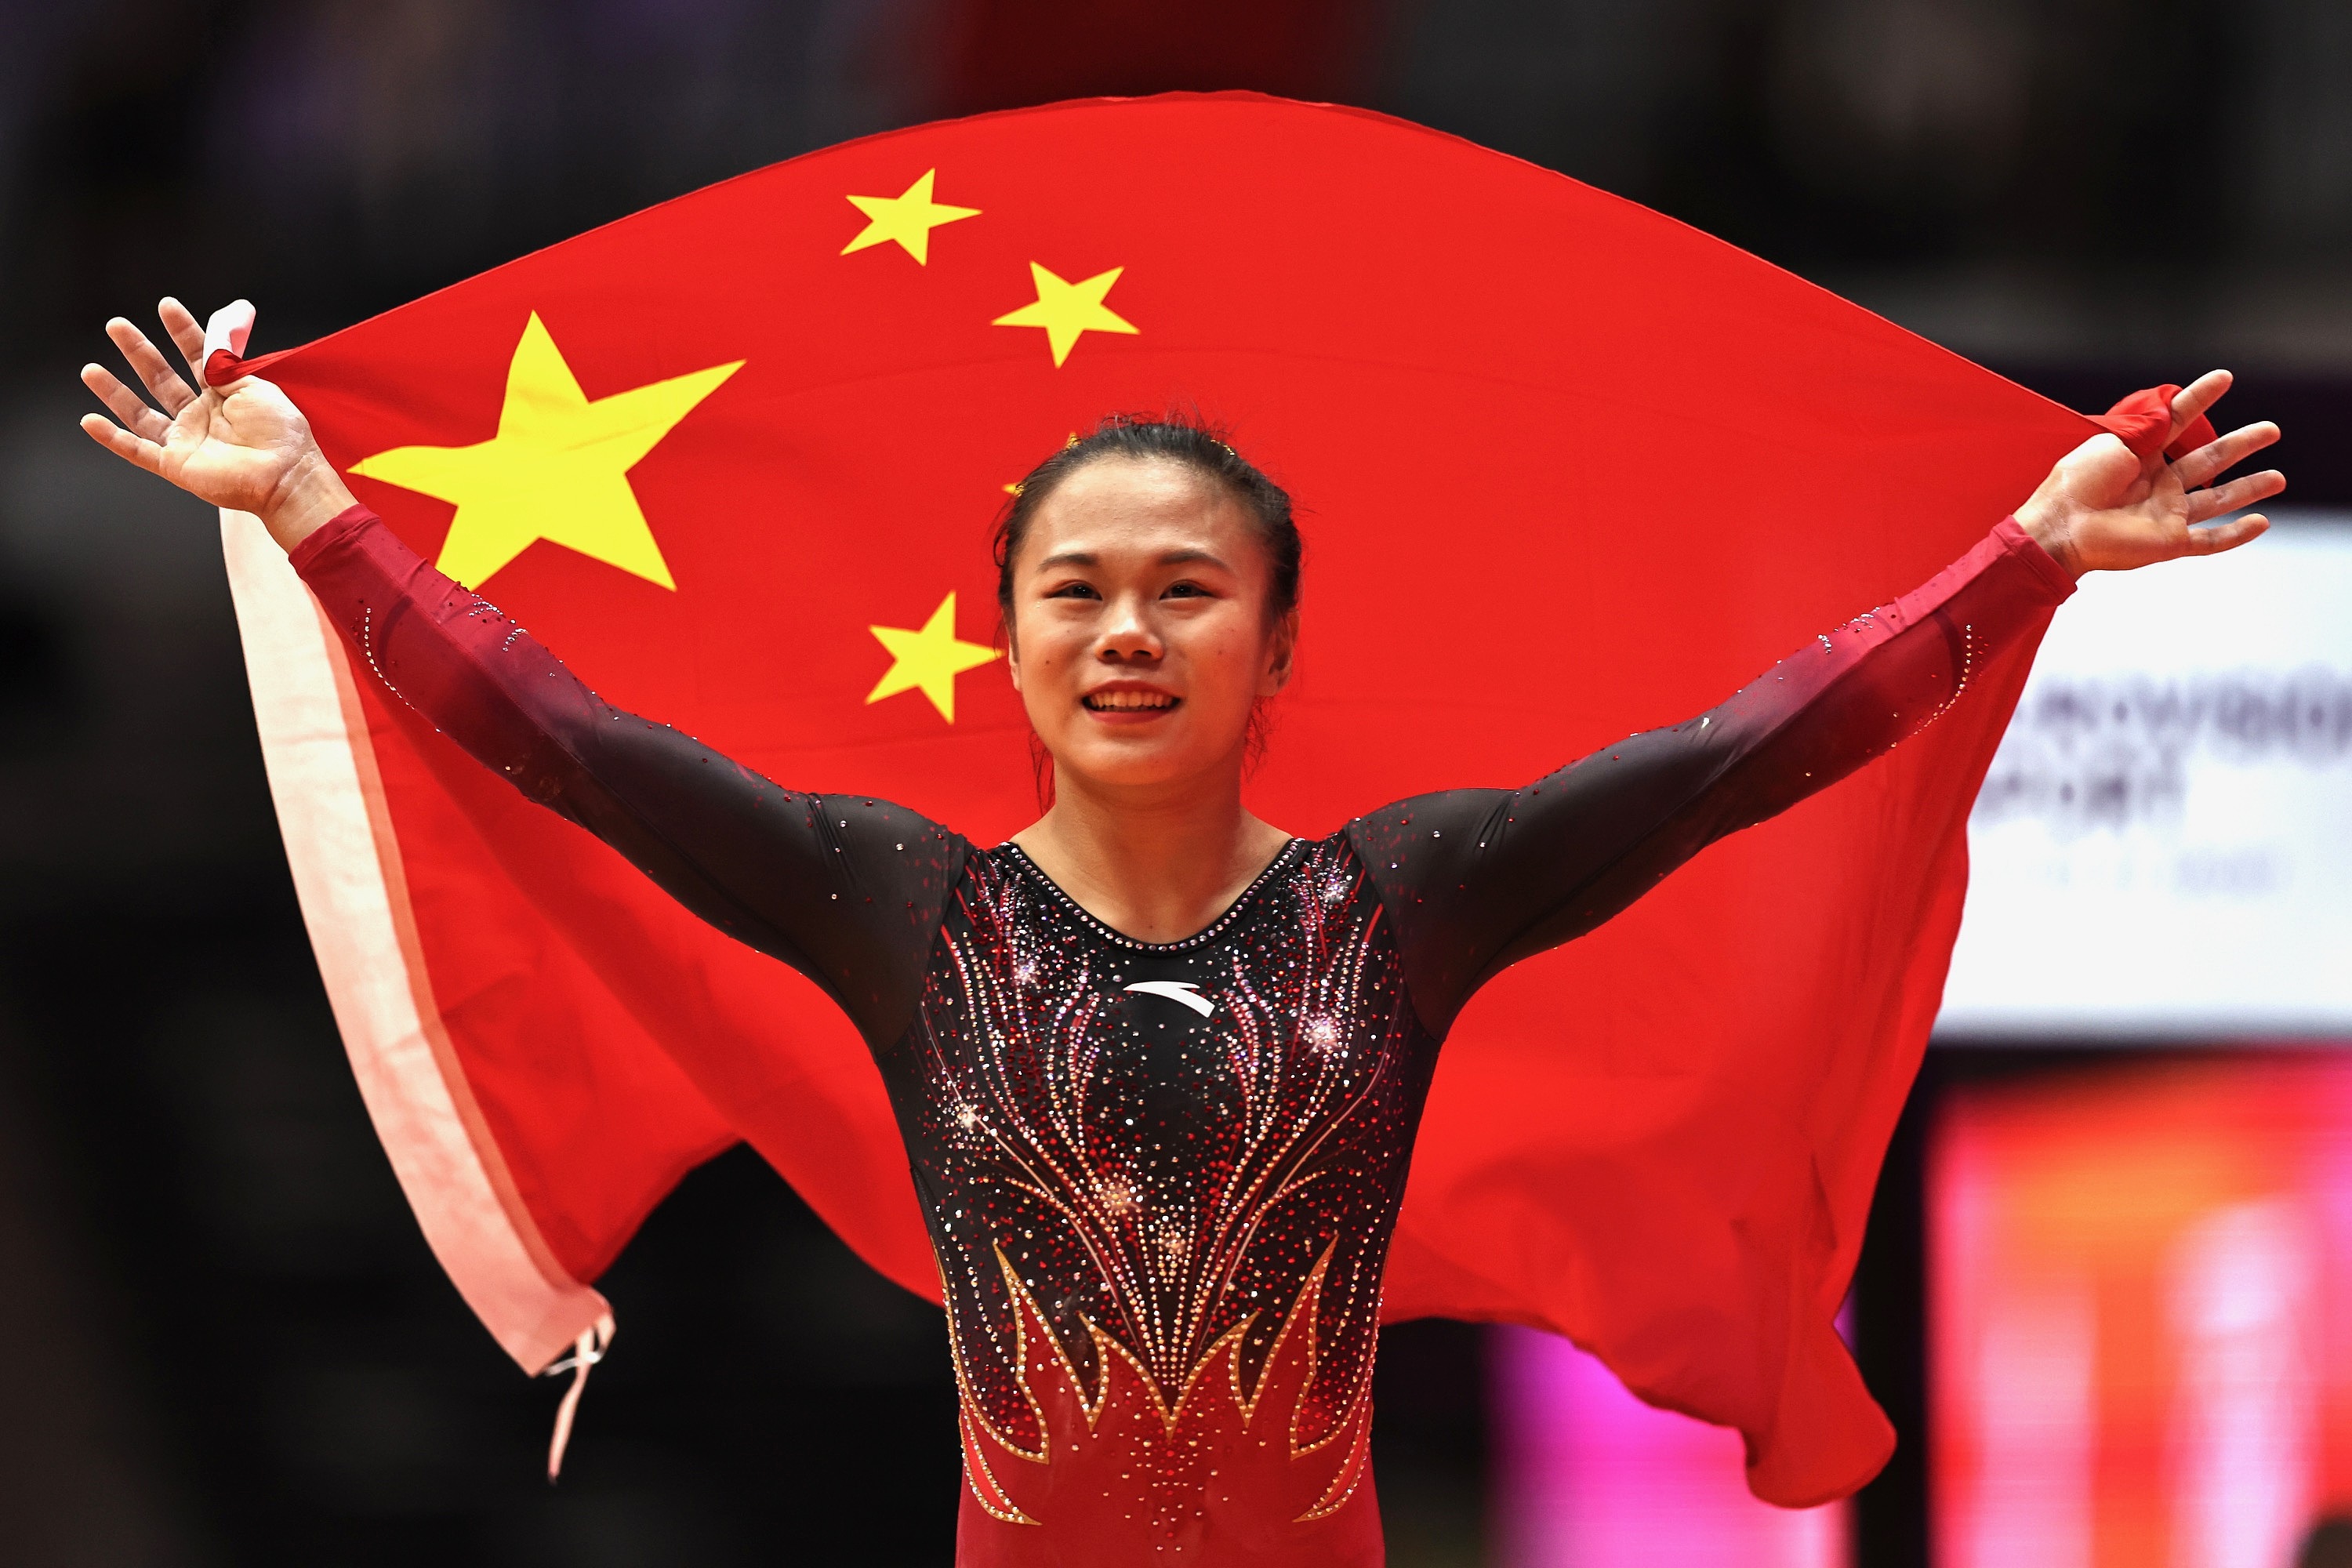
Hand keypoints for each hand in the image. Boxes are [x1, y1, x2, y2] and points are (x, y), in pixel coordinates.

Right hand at [80, 298, 355, 552]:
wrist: (287, 475)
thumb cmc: (281, 434)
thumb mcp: (254, 387)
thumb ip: (227, 362)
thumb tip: (218, 329)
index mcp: (224, 395)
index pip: (195, 356)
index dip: (181, 331)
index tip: (166, 307)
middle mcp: (201, 416)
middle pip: (161, 378)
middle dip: (138, 351)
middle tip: (116, 326)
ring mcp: (187, 440)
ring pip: (141, 414)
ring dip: (115, 392)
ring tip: (91, 370)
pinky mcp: (177, 465)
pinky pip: (137, 451)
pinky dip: (112, 438)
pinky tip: (90, 421)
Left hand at [2014, 370, 2282, 575]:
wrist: (2062, 526)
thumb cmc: (2077, 483)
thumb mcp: (2113, 442)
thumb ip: (2148, 427)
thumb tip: (2171, 409)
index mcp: (2140, 455)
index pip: (2178, 421)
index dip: (2200, 399)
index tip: (2223, 378)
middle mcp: (2157, 483)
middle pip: (2209, 459)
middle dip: (2241, 445)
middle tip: (2270, 430)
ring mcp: (2166, 513)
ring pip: (2217, 500)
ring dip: (2248, 488)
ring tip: (2278, 477)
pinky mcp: (2169, 542)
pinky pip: (2210, 541)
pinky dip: (2236, 534)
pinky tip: (2261, 523)